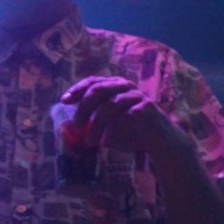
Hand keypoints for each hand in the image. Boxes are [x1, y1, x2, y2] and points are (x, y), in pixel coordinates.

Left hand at [60, 76, 182, 155]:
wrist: (160, 141)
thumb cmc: (131, 131)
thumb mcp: (109, 124)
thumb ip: (92, 120)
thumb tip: (70, 125)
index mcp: (115, 86)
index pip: (93, 81)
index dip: (77, 89)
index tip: (64, 101)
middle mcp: (126, 87)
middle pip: (99, 90)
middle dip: (83, 108)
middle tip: (76, 126)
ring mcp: (137, 96)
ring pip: (110, 105)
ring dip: (97, 125)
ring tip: (90, 141)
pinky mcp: (147, 108)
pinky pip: (126, 116)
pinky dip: (113, 130)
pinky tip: (106, 142)